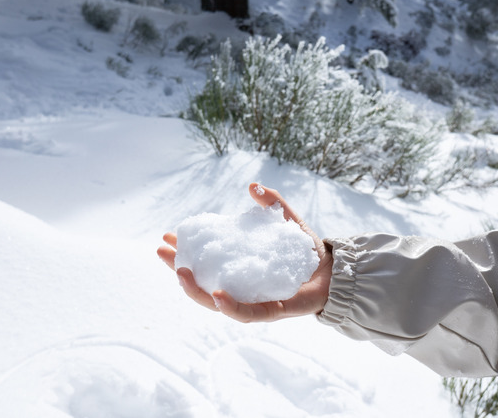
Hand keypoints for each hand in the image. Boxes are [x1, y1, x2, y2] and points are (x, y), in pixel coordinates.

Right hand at [156, 183, 332, 322]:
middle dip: (179, 269)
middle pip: (202, 284)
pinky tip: (216, 293)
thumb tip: (252, 185)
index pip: (205, 262)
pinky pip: (247, 312)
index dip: (184, 252)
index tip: (167, 236)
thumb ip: (272, 204)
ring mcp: (254, 302)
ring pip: (216, 302)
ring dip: (195, 290)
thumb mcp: (287, 223)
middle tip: (161, 251)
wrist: (336, 272)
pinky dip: (230, 305)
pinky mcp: (272, 312)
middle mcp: (242, 288)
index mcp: (239, 269)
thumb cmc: (307, 252)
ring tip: (181, 273)